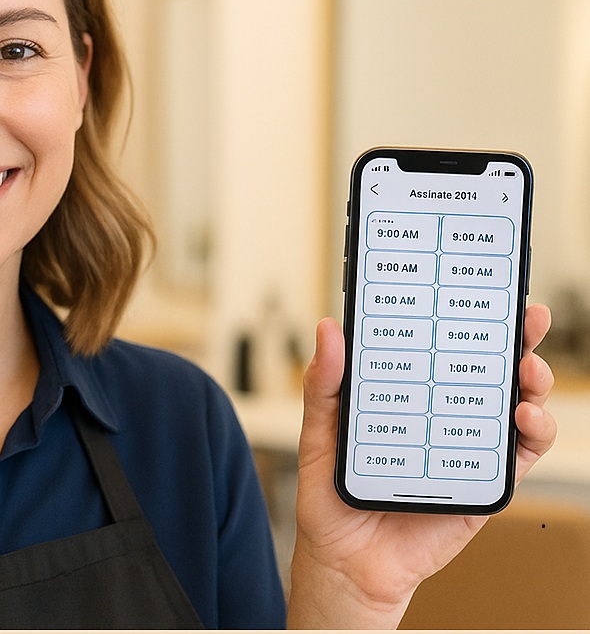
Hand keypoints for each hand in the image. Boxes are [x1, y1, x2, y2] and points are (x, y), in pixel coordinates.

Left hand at [286, 304, 554, 628]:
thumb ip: (324, 384)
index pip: (441, 347)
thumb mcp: (319, 431)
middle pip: (487, 370)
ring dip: (531, 384)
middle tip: (526, 322)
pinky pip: (517, 457)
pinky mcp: (481, 485)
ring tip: (526, 371)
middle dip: (516, 341)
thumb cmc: (331, 494)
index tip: (483, 289)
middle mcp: (442, 415)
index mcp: (407, 394)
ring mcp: (465, 448)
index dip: (465, 318)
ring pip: (514, 407)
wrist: (345, 563)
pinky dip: (530, 435)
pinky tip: (523, 420)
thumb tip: (329, 329)